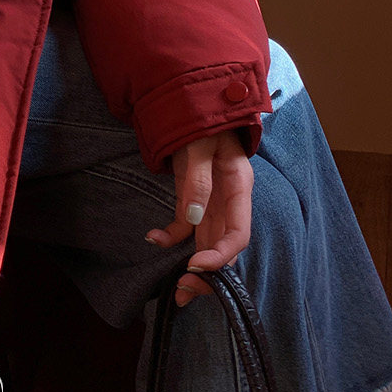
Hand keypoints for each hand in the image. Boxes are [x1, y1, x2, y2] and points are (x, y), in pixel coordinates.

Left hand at [146, 130, 252, 307]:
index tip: (196, 267)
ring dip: (192, 266)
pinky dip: (170, 237)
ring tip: (176, 291)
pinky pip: (184, 226)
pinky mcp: (192, 197)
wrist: (188, 99)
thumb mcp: (200, 144)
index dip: (221, 256)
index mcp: (238, 185)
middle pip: (224, 245)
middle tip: (185, 292)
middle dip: (208, 273)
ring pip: (206, 242)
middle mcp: (228, 199)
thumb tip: (194, 218)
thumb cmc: (200, 119)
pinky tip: (153, 238)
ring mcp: (210, 200)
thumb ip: (198, 179)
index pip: (238, 232)